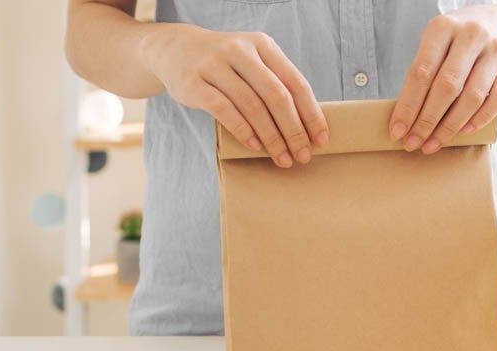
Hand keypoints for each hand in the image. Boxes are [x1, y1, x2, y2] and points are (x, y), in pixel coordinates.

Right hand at [146, 24, 328, 166]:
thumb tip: (306, 127)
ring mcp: (215, 65)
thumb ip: (275, 84)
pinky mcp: (195, 83)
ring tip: (281, 158)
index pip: (296, 83)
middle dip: (294, 130)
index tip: (321, 140)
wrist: (175, 49)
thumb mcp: (252, 63)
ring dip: (271, 137)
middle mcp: (241, 51)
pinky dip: (243, 131)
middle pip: (277, 96)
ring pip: (252, 106)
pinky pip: (224, 110)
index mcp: (263, 45)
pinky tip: (255, 146)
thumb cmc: (225, 65)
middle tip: (303, 156)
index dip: (311, 114)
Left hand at [389, 8, 496, 154]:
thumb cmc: (451, 45)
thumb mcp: (432, 48)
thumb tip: (404, 122)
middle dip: (427, 121)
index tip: (397, 131)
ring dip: (450, 126)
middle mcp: (471, 36)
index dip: (408, 106)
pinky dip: (480, 119)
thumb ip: (420, 78)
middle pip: (447, 86)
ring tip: (432, 144)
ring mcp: (495, 51)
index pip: (421, 73)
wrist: (492, 26)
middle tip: (413, 143)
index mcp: (443, 28)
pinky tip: (463, 132)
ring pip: (473, 96)